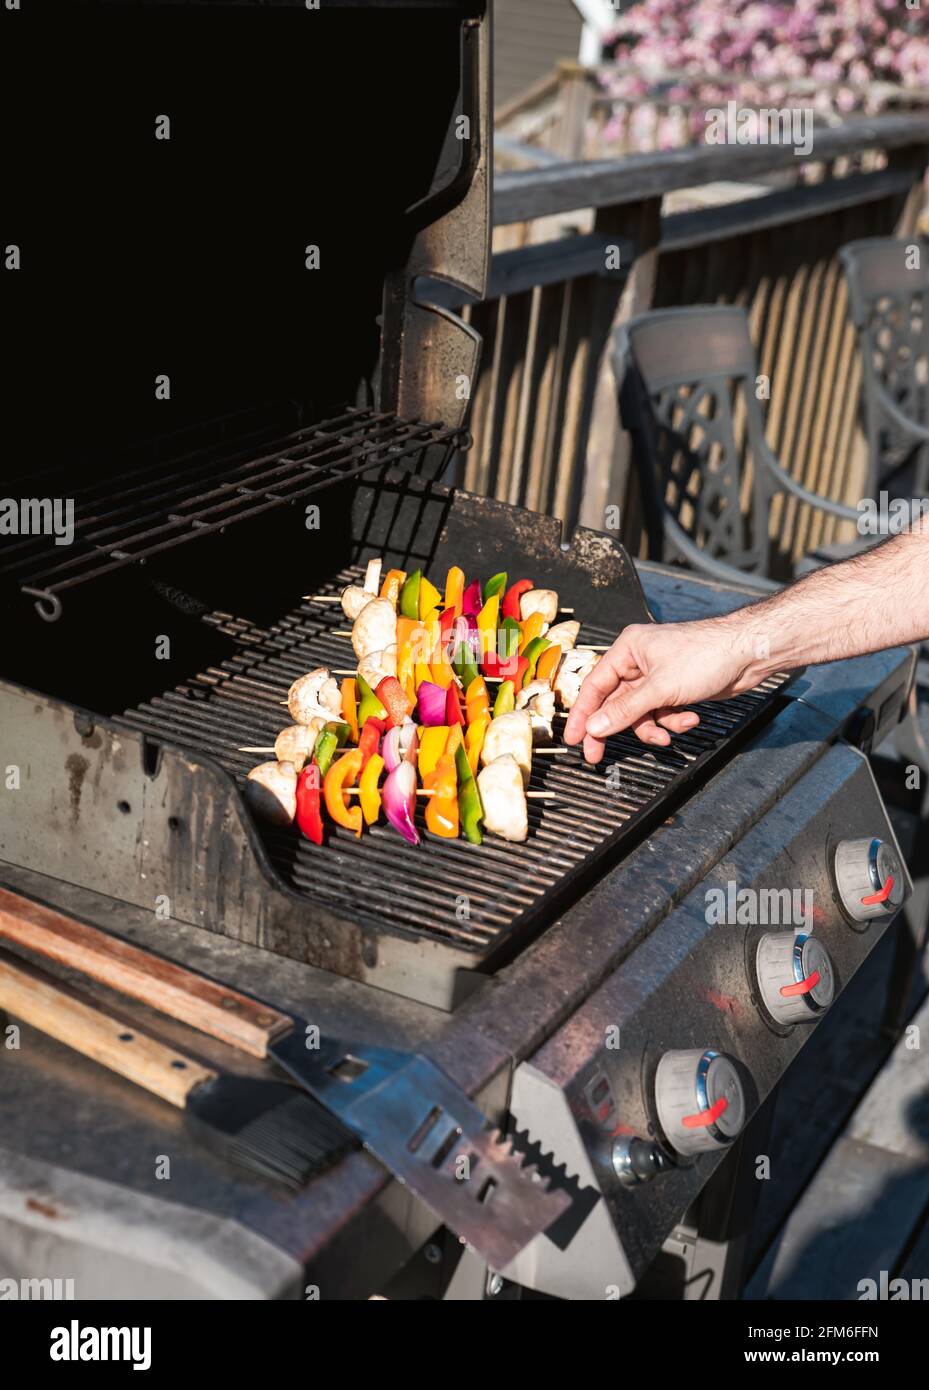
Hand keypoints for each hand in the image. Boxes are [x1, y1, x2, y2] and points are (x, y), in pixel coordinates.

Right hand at [563, 619, 757, 762]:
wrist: (748, 653)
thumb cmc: (707, 654)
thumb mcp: (660, 688)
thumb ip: (625, 711)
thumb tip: (596, 727)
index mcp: (628, 649)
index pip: (595, 686)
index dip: (583, 714)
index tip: (574, 739)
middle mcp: (639, 662)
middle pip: (615, 703)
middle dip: (616, 728)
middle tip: (598, 755)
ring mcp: (658, 676)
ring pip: (640, 713)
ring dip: (653, 727)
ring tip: (667, 735)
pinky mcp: (675, 688)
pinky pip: (661, 712)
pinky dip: (673, 720)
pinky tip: (689, 718)